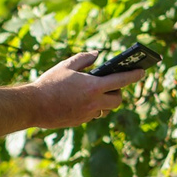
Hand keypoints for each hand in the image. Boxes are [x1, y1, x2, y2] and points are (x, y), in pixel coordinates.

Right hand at [28, 50, 146, 128]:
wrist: (33, 106)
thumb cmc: (49, 83)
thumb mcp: (66, 66)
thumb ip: (84, 58)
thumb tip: (97, 54)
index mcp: (93, 86)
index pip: (122, 81)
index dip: (134, 75)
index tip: (142, 71)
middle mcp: (94, 102)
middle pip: (117, 100)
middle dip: (118, 92)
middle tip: (112, 85)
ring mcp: (87, 114)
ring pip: (106, 110)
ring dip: (105, 102)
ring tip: (96, 93)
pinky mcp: (80, 121)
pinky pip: (92, 115)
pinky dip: (92, 108)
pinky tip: (81, 101)